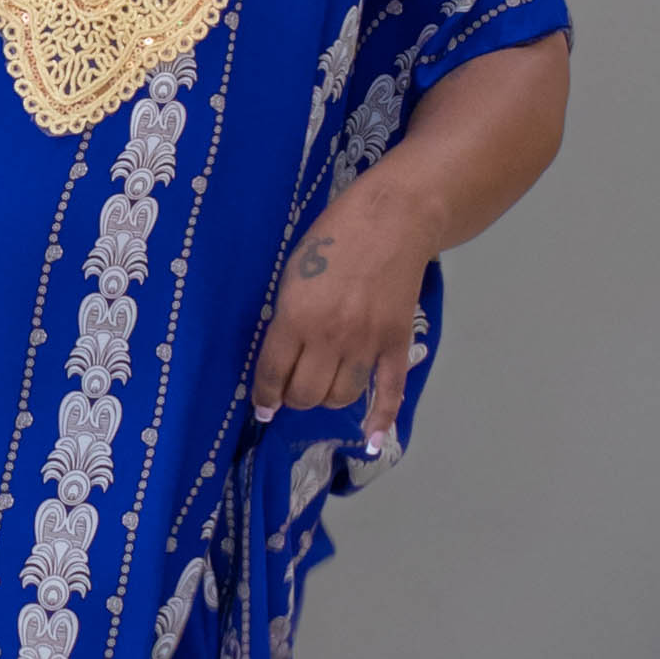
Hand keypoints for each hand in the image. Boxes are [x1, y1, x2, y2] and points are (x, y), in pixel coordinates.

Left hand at [252, 182, 434, 448]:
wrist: (393, 218)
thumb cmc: (334, 236)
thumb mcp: (293, 272)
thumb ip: (286, 316)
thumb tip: (281, 354)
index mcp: (296, 317)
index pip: (273, 374)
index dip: (265, 397)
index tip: (263, 407)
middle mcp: (330, 337)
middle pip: (306, 394)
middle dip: (294, 399)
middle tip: (293, 391)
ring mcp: (367, 343)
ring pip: (341, 397)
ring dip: (327, 399)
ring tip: (322, 388)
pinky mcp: (396, 343)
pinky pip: (389, 391)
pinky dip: (381, 419)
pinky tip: (373, 439)